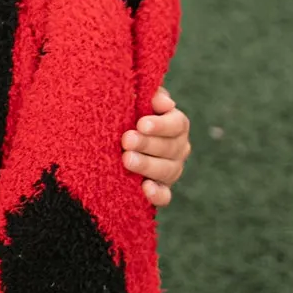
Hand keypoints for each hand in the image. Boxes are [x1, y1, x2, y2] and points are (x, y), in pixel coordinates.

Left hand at [122, 86, 191, 206]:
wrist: (114, 140)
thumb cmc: (127, 115)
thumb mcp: (137, 101)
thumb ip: (150, 97)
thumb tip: (164, 103)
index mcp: (176, 125)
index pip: (177, 124)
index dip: (161, 125)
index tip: (141, 124)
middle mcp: (178, 148)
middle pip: (170, 148)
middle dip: (147, 144)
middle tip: (126, 140)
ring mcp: (171, 170)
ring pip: (167, 170)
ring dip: (147, 165)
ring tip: (127, 159)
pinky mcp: (161, 190)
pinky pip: (164, 196)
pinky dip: (157, 194)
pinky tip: (145, 188)